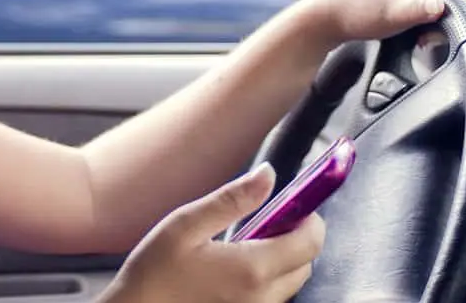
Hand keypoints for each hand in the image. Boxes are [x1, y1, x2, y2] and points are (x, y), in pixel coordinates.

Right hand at [100, 164, 324, 302]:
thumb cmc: (154, 271)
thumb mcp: (187, 224)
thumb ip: (232, 199)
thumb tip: (268, 174)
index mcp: (252, 268)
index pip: (310, 241)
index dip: (309, 216)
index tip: (293, 201)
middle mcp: (262, 296)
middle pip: (306, 262)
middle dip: (297, 236)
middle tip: (269, 216)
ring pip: (292, 280)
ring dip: (284, 257)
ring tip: (249, 239)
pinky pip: (273, 295)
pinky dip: (269, 275)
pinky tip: (238, 263)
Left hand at [309, 0, 465, 44]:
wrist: (331, 16)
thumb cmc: (358, 12)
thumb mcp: (394, 14)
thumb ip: (421, 10)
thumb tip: (443, 6)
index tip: (450, 30)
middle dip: (452, 16)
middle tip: (430, 36)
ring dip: (439, 19)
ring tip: (420, 34)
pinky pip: (432, 0)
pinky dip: (428, 16)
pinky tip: (414, 29)